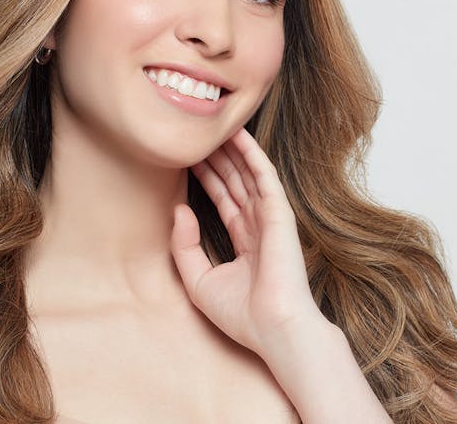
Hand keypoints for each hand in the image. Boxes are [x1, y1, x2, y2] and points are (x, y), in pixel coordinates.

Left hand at [170, 127, 325, 356]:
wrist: (274, 330)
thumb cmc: (242, 315)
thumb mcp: (198, 280)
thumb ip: (184, 246)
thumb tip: (177, 209)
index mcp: (245, 241)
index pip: (223, 199)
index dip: (207, 177)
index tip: (188, 158)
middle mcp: (258, 225)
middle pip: (234, 181)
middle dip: (217, 157)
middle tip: (198, 134)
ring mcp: (270, 218)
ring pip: (248, 173)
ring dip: (232, 150)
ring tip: (215, 126)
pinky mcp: (279, 214)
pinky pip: (263, 176)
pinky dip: (252, 154)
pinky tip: (238, 135)